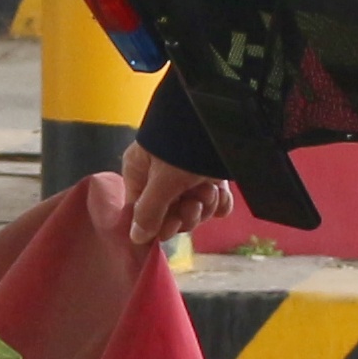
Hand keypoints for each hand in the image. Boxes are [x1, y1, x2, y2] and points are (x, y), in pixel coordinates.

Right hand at [117, 143, 239, 250]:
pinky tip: (221, 192)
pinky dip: (220, 201)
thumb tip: (135, 238)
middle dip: (187, 213)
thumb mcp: (164, 180)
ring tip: (209, 188)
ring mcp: (188, 175)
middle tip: (194, 203)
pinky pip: (214, 202)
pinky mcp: (211, 174)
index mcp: (140, 171)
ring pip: (195, 209)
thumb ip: (148, 212)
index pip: (142, 211)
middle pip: (171, 214)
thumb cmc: (185, 146)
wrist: (221, 120)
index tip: (172, 225)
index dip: (159, 224)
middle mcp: (161, 175)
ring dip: (205, 205)